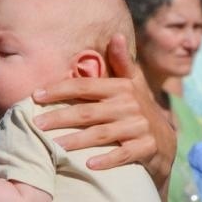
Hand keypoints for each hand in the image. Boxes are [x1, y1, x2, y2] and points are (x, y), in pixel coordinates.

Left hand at [33, 34, 175, 186]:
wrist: (165, 142)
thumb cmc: (139, 109)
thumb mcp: (134, 84)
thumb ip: (122, 62)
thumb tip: (116, 35)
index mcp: (122, 87)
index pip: (86, 86)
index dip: (60, 89)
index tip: (36, 95)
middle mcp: (130, 105)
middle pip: (88, 112)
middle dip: (60, 117)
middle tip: (36, 123)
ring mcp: (139, 127)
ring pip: (103, 134)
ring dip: (78, 140)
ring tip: (55, 145)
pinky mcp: (146, 147)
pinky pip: (124, 154)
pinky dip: (107, 160)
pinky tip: (89, 165)